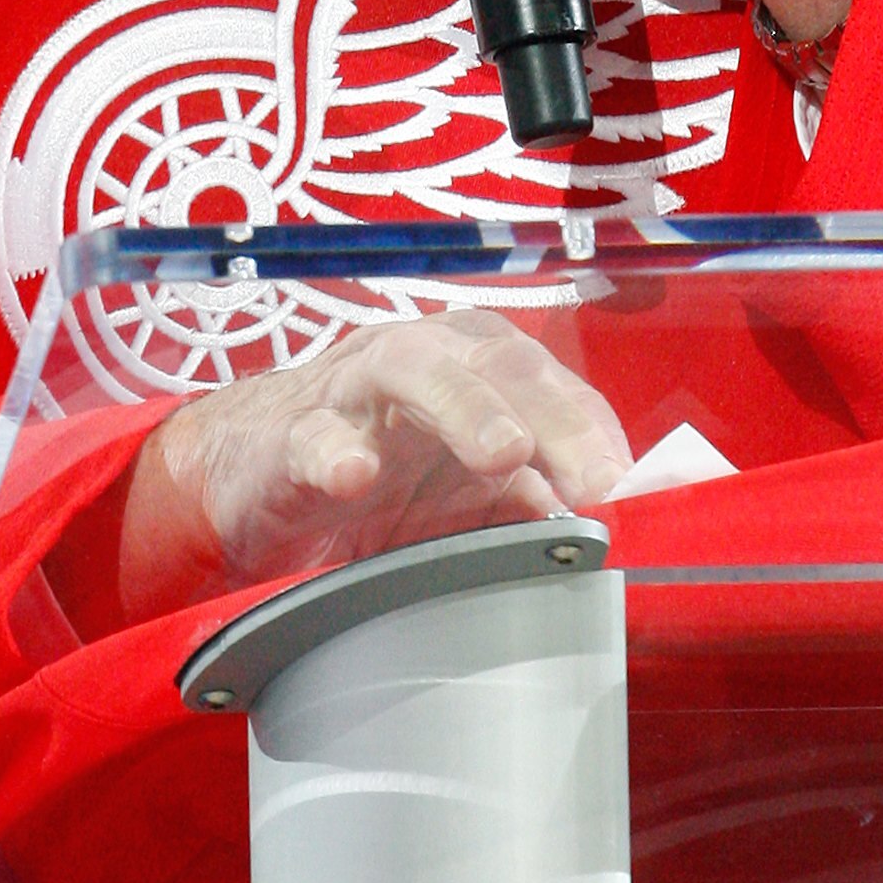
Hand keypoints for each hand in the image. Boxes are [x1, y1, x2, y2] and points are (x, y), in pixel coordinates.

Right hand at [118, 312, 629, 614]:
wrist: (254, 475)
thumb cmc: (377, 470)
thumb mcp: (465, 492)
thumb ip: (531, 497)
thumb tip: (606, 523)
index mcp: (474, 365)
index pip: (549, 381)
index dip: (591, 426)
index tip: (628, 483)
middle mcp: (422, 359)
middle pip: (496, 362)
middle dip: (551, 415)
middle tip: (594, 475)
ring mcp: (354, 391)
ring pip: (412, 371)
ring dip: (464, 405)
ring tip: (505, 450)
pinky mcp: (291, 437)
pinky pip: (314, 437)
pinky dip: (335, 453)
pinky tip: (357, 477)